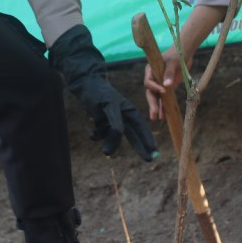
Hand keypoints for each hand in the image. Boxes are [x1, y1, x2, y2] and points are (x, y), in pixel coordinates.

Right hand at [51, 25, 158, 161]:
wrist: (87, 83)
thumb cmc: (99, 101)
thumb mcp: (106, 117)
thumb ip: (109, 133)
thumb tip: (108, 151)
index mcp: (129, 112)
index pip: (140, 127)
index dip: (147, 139)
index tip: (154, 152)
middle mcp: (124, 110)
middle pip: (136, 130)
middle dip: (143, 145)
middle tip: (151, 159)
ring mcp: (116, 108)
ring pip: (117, 132)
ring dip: (111, 143)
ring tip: (106, 152)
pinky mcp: (106, 105)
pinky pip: (106, 125)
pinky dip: (97, 133)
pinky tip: (92, 133)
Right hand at [143, 47, 183, 120]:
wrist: (184, 53)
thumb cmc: (177, 54)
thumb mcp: (173, 62)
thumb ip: (169, 72)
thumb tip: (167, 84)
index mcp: (151, 70)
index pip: (148, 82)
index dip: (154, 87)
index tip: (163, 91)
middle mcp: (153, 78)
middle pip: (150, 93)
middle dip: (152, 103)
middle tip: (154, 114)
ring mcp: (159, 84)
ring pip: (156, 98)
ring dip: (157, 108)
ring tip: (158, 118)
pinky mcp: (167, 88)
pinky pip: (163, 99)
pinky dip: (163, 107)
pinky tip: (164, 116)